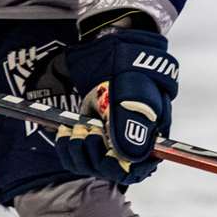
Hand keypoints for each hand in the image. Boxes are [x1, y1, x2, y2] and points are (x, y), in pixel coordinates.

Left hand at [56, 28, 176, 185]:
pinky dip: (67, 146)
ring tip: (77, 127)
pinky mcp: (91, 135)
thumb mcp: (131, 88)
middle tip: (87, 129)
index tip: (104, 147)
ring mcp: (109, 139)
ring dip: (78, 150)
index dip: (117, 166)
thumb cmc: (128, 64)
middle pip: (110, 171)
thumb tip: (129, 156)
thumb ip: (131, 121)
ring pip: (90, 165)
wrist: (111, 45)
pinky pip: (75, 156)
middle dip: (93, 155)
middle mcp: (131, 142)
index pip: (136, 170)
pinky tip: (66, 130)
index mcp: (150, 135)